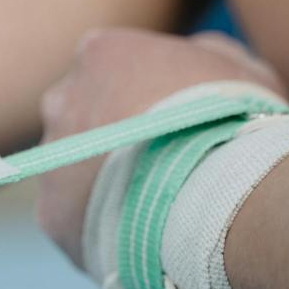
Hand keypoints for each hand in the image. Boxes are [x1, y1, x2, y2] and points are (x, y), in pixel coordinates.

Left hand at [37, 27, 286, 268]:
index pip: (110, 66)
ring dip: (100, 182)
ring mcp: (51, 159)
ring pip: (70, 168)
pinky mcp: (51, 215)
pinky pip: (72, 217)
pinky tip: (135, 235)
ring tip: (149, 207)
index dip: (142, 95)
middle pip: (80, 115)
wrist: (218, 197)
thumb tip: (193, 58)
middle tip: (156, 164)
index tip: (168, 119)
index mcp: (101, 53)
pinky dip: (97, 224)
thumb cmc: (235, 124)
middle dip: (111, 135)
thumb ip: (204, 54)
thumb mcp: (237, 66)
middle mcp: (61, 99)